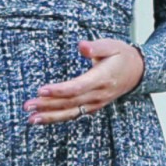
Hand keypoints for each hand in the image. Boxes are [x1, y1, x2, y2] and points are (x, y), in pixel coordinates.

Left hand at [24, 39, 144, 124]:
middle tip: (28, 105)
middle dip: (48, 105)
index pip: (78, 87)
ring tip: (31, 118)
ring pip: (71, 112)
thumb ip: (96, 47)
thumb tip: (82, 45)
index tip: (41, 89)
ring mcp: (96, 103)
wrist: (137, 72)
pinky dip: (58, 118)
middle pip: (70, 102)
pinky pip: (74, 114)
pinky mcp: (92, 107)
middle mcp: (98, 94)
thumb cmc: (122, 56)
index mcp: (102, 78)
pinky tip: (43, 119)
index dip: (59, 90)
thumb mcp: (112, 46)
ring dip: (50, 116)